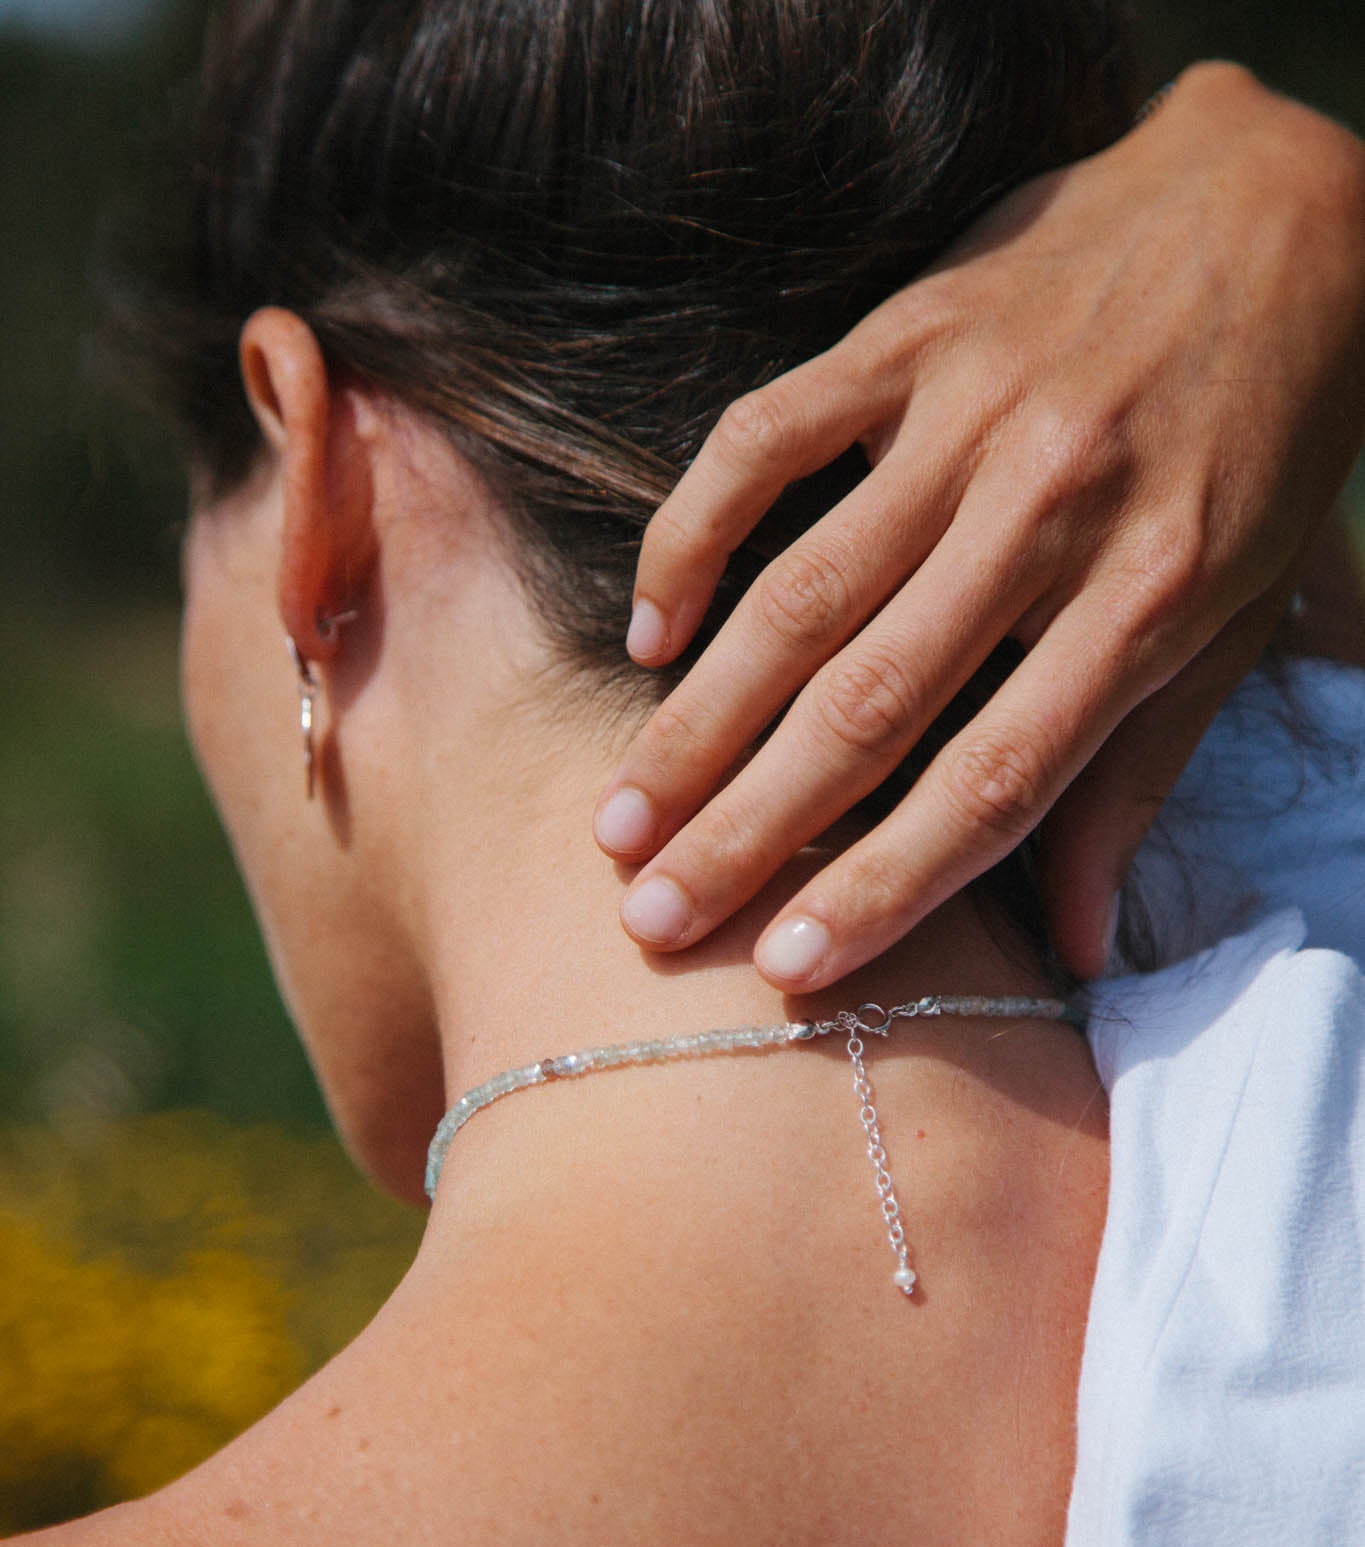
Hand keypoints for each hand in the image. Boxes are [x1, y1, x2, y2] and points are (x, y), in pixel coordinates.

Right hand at [594, 64, 1364, 982]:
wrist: (1277, 210)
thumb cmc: (1263, 442)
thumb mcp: (1239, 615)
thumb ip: (1142, 777)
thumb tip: (1085, 952)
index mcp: (1148, 601)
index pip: (995, 782)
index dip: (886, 885)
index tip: (791, 969)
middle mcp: (1049, 514)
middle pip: (873, 707)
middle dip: (751, 830)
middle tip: (651, 918)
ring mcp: (968, 417)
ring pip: (801, 595)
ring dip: (698, 721)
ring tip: (620, 820)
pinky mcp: (906, 335)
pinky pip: (766, 440)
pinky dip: (695, 536)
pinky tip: (647, 635)